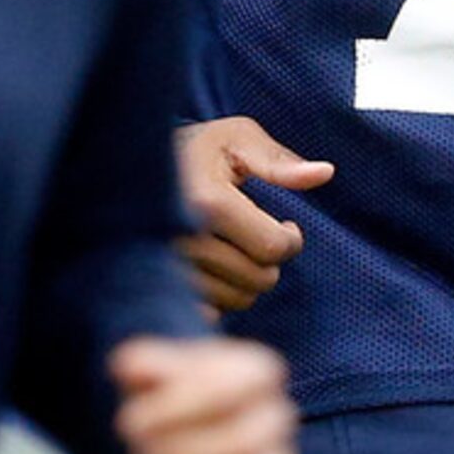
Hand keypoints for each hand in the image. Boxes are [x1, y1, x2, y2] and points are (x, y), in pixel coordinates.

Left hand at [109, 336, 296, 453]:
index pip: (238, 383)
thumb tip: (129, 367)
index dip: (181, 403)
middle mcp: (275, 417)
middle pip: (243, 439)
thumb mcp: (156, 373)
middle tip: (140, 445)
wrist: (197, 435)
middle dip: (181, 448)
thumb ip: (143, 365)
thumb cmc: (178, 398)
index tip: (133, 415)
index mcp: (256, 372)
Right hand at [174, 116, 334, 312]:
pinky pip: (210, 315)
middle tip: (256, 237)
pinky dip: (219, 298)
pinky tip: (212, 271)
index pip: (273, 247)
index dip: (291, 238)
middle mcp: (181, 240)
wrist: (128, 172)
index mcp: (205, 201)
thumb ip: (278, 160)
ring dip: (245, 279)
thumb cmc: (194, 150)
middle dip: (268, 260)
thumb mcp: (236, 138)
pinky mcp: (157, 290)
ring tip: (232, 250)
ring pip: (237, 300)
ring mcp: (165, 270)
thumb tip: (324, 173)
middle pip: (259, 279)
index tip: (286, 225)